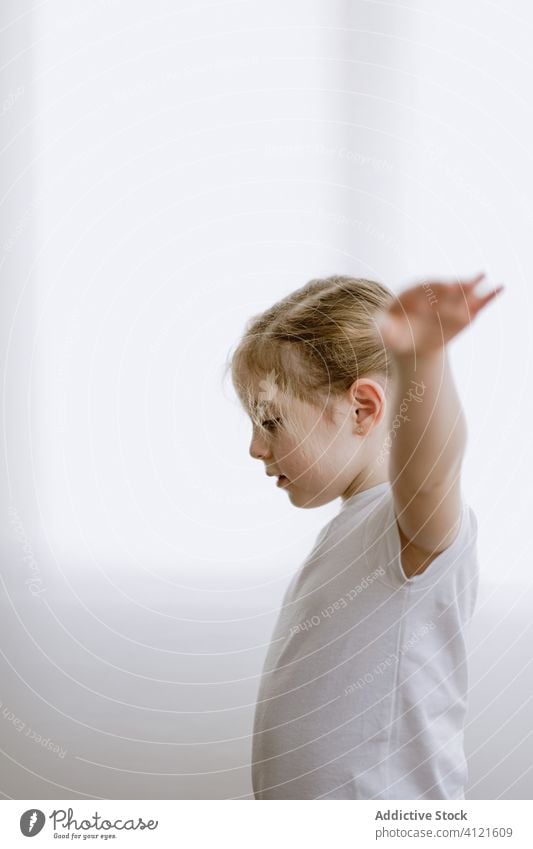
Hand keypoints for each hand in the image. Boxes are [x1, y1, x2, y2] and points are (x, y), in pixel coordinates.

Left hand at [376, 272, 504, 356]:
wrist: (413, 345)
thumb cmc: (395, 336)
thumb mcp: (386, 334)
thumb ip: (382, 329)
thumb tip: (382, 327)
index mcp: (412, 293)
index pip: (420, 288)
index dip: (427, 291)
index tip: (435, 293)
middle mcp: (433, 293)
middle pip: (442, 287)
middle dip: (450, 285)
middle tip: (458, 285)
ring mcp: (449, 301)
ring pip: (461, 291)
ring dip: (471, 284)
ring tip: (482, 277)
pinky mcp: (464, 312)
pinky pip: (477, 303)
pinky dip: (489, 296)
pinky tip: (500, 288)